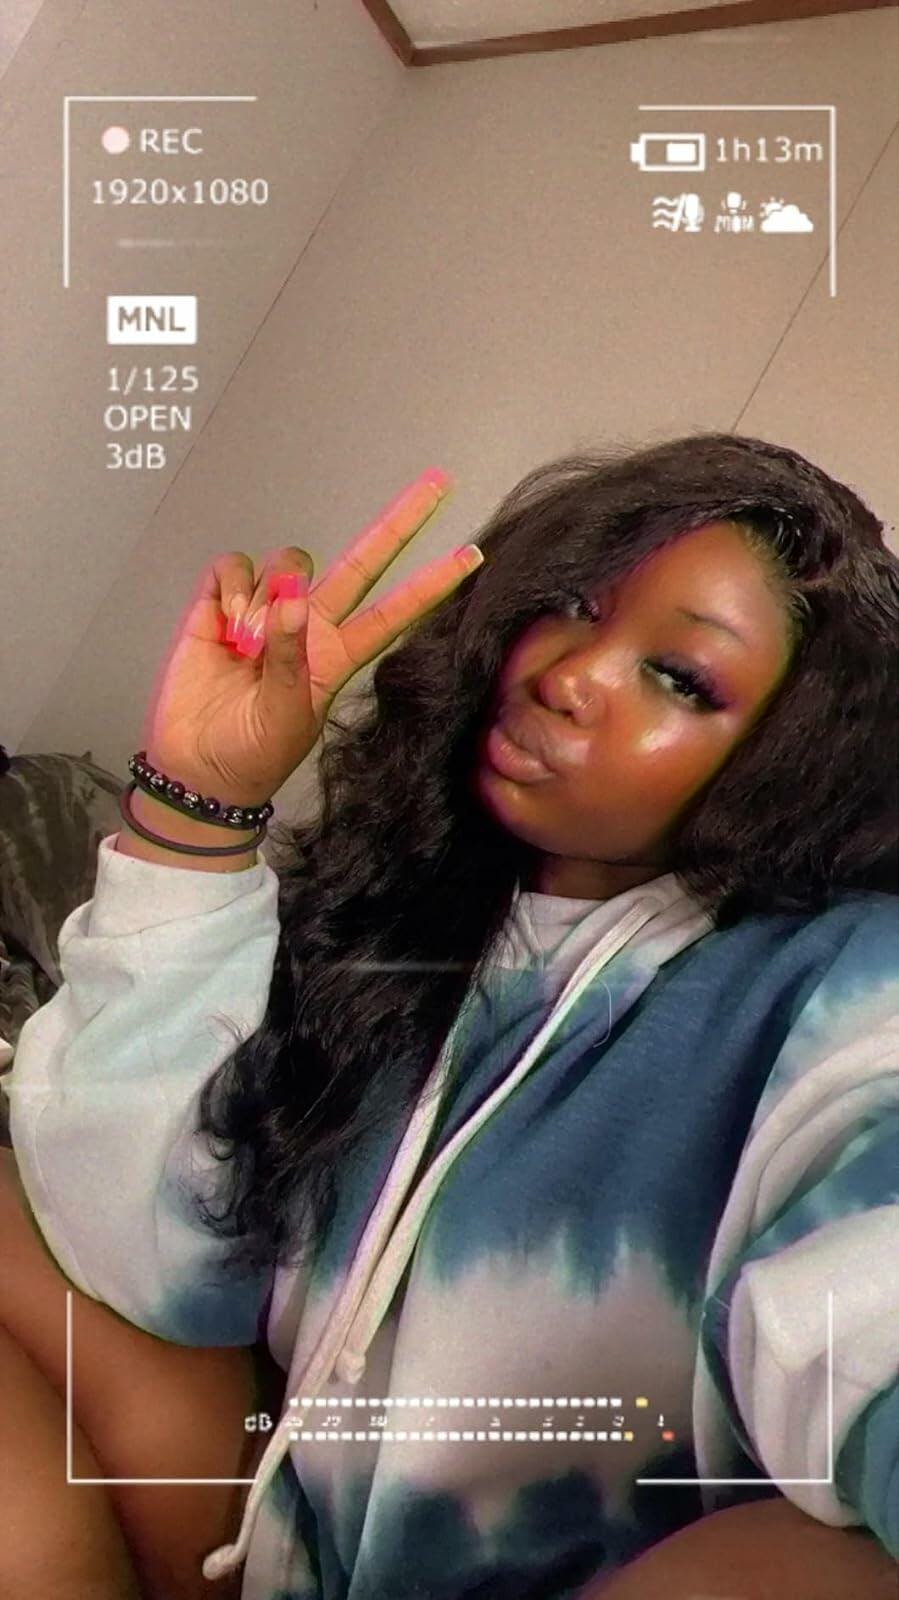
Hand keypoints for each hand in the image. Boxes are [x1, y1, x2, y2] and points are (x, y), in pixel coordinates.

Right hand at [138, 470, 481, 805]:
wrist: (197, 767)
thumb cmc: (252, 753)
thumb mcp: (284, 715)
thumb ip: (289, 657)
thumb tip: (290, 598)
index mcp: (338, 655)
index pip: (395, 612)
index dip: (431, 584)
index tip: (471, 556)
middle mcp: (310, 624)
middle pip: (361, 564)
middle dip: (398, 524)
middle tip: (436, 484)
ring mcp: (267, 611)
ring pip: (287, 563)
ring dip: (267, 595)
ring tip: (244, 645)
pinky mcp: (219, 606)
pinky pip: (232, 568)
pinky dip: (230, 588)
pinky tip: (223, 623)